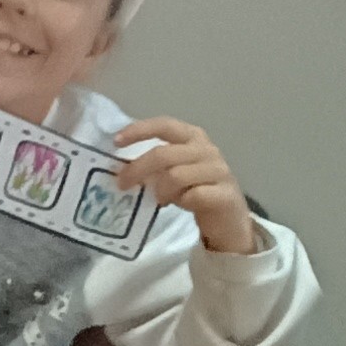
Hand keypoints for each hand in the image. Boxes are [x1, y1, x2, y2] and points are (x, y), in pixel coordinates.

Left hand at [115, 117, 258, 253]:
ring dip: (161, 190)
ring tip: (161, 199)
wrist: (229, 220)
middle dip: (138, 169)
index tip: (116, 141)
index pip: (164, 125)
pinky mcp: (225, 195)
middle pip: (164, 154)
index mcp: (194, 137)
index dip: (139, 130)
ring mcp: (219, 171)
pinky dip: (182, 202)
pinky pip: (194, 195)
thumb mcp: (174, 172)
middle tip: (122, 184)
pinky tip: (182, 205)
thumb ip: (154, 164)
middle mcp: (208, 150)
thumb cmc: (196, 191)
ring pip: (176, 176)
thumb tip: (121, 168)